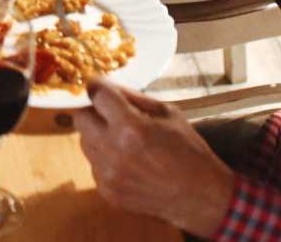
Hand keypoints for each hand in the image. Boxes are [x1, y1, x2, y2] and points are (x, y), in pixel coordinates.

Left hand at [74, 80, 236, 236]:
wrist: (200, 195)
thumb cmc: (188, 150)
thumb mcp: (168, 113)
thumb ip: (134, 98)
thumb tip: (108, 86)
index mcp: (130, 127)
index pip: (96, 94)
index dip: (98, 86)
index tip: (99, 86)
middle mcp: (113, 151)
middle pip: (80, 117)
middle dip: (94, 111)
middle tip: (110, 113)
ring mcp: (108, 174)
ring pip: (84, 141)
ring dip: (98, 135)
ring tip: (123, 140)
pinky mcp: (107, 191)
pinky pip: (94, 165)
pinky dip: (105, 159)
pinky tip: (127, 162)